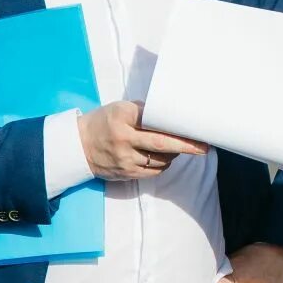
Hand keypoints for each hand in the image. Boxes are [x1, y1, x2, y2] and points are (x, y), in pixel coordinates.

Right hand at [78, 101, 207, 180]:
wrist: (78, 145)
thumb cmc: (105, 122)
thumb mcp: (121, 109)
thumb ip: (145, 112)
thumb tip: (174, 116)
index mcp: (123, 117)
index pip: (156, 122)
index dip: (177, 129)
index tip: (196, 131)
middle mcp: (123, 138)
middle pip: (161, 145)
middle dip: (186, 147)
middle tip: (204, 148)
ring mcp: (124, 158)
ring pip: (160, 160)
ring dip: (173, 155)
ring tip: (176, 148)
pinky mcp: (125, 173)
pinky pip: (153, 171)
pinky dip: (162, 164)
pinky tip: (162, 158)